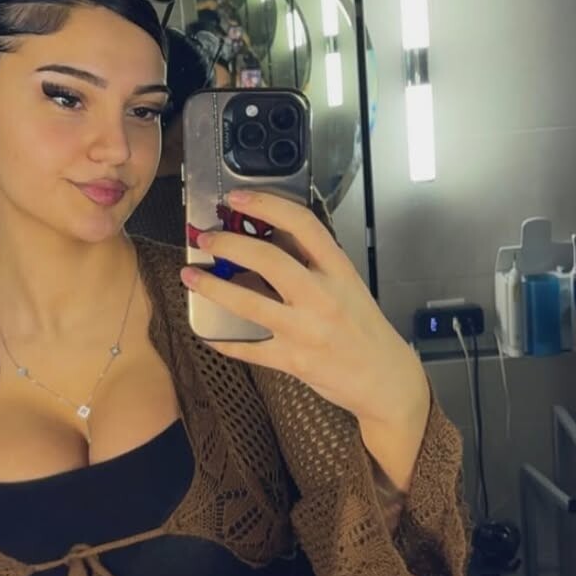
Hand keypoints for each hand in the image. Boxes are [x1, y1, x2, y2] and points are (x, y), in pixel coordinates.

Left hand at [179, 189, 425, 425]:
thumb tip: (266, 240)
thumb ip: (313, 264)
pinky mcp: (293, 360)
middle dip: (228, 244)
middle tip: (206, 239)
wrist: (384, 379)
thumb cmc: (364, 330)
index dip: (267, 204)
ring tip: (191, 276)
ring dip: (212, 287)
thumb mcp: (347, 286)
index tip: (239, 197)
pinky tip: (208, 332)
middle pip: (268, 259)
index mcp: (339, 271)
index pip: (303, 225)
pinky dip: (223, 340)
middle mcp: (322, 297)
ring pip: (249, 302)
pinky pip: (248, 347)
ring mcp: (306, 330)